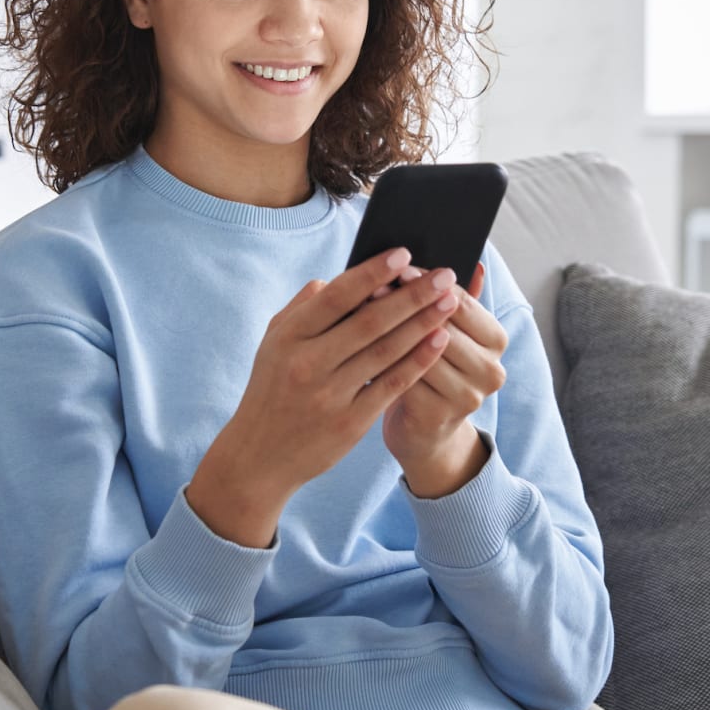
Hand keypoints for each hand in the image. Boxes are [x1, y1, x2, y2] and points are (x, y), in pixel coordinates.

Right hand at [186, 248, 460, 546]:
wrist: (259, 456)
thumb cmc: (272, 388)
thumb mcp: (274, 342)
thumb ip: (304, 307)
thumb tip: (339, 278)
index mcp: (289, 337)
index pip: (336, 297)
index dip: (372, 272)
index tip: (404, 254)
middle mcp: (308, 364)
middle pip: (369, 321)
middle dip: (411, 295)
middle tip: (444, 274)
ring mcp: (330, 395)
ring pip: (386, 352)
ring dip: (422, 324)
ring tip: (449, 302)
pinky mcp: (350, 423)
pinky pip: (391, 385)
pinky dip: (417, 361)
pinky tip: (439, 341)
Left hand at [382, 263, 506, 497]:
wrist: (426, 432)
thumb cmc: (433, 370)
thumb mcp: (449, 333)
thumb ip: (459, 300)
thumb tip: (473, 261)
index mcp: (496, 339)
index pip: (462, 301)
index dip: (427, 283)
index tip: (398, 264)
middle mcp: (490, 370)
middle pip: (442, 325)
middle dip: (404, 303)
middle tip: (372, 284)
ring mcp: (467, 396)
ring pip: (421, 353)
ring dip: (388, 330)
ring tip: (359, 309)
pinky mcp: (438, 417)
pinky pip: (404, 380)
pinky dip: (379, 360)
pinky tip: (356, 345)